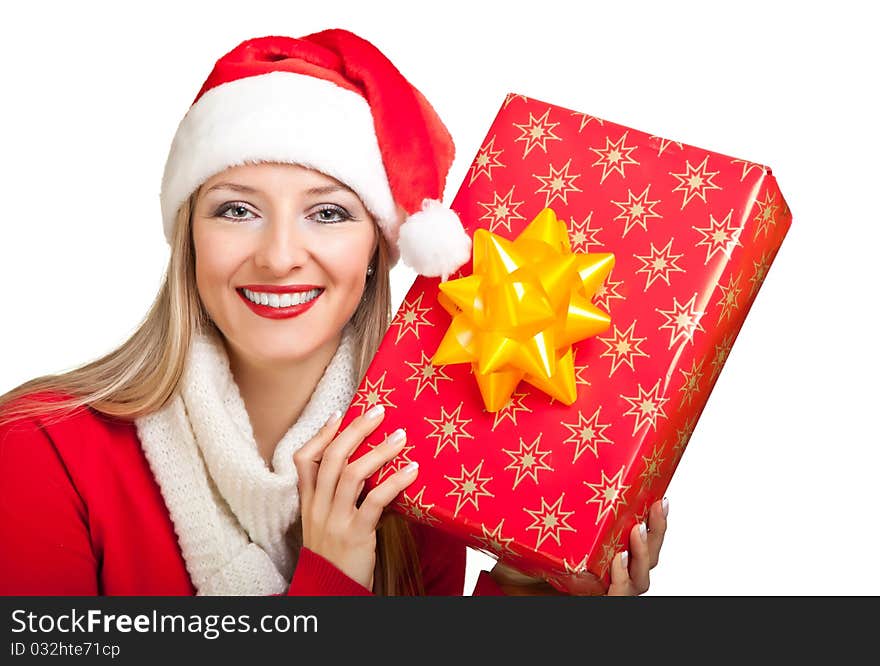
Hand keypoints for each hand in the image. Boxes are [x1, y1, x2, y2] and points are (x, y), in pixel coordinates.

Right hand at [292, 405, 418, 589]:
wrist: (330, 592)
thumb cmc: (334, 554)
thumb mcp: (325, 523)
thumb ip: (337, 496)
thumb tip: (364, 466)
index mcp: (308, 502)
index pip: (304, 460)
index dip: (321, 434)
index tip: (340, 414)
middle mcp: (318, 507)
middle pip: (332, 458)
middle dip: (356, 430)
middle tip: (379, 412)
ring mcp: (335, 520)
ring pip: (353, 474)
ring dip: (380, 451)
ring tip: (400, 437)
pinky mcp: (355, 534)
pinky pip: (375, 500)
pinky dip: (394, 481)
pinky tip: (411, 471)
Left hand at [488, 497, 669, 595]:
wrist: (506, 588)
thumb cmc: (522, 558)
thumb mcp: (541, 525)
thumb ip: (551, 503)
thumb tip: (550, 457)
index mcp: (606, 551)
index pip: (641, 539)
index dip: (656, 521)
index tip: (661, 496)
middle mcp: (610, 571)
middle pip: (648, 556)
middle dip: (657, 531)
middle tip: (657, 506)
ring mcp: (604, 590)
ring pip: (640, 579)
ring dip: (643, 555)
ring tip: (636, 531)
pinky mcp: (592, 601)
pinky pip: (617, 596)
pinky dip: (622, 581)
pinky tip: (618, 561)